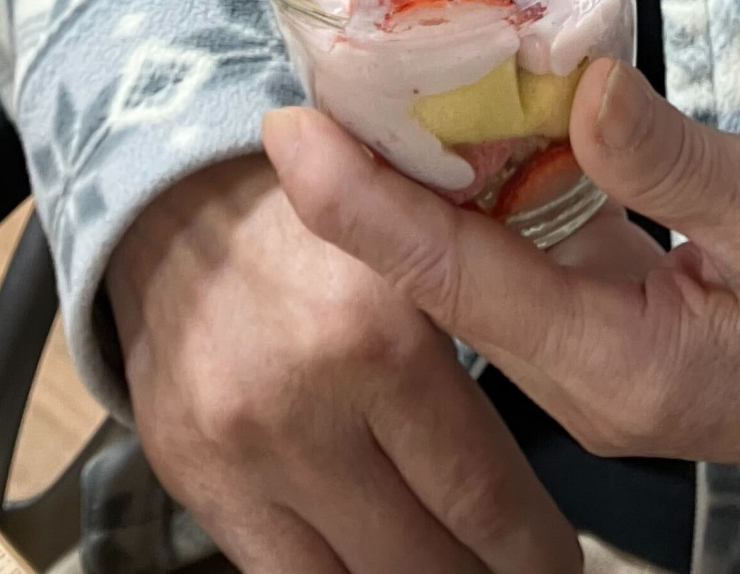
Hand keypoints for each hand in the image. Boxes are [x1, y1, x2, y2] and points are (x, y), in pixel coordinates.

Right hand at [105, 153, 582, 573]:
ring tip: (456, 562)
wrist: (177, 203)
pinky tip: (381, 562)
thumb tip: (562, 414)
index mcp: (381, 333)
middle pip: (433, 560)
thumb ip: (477, 328)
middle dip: (489, 573)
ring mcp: (245, 453)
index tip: (558, 558)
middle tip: (521, 566)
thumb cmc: (321, 224)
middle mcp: (308, 403)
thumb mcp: (411, 251)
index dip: (536, 549)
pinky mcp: (195, 482)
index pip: (486, 496)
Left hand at [263, 61, 739, 488]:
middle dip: (372, 186)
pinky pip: (534, 256)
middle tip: (308, 83)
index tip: (290, 133)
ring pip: (485, 264)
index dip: (364, 206)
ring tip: (364, 86)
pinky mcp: (625, 326)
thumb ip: (667, 154)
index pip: (456, 280)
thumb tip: (572, 84)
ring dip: (428, 181)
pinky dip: (497, 188)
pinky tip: (472, 118)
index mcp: (619, 366)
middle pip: (447, 276)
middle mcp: (590, 373)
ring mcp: (604, 356)